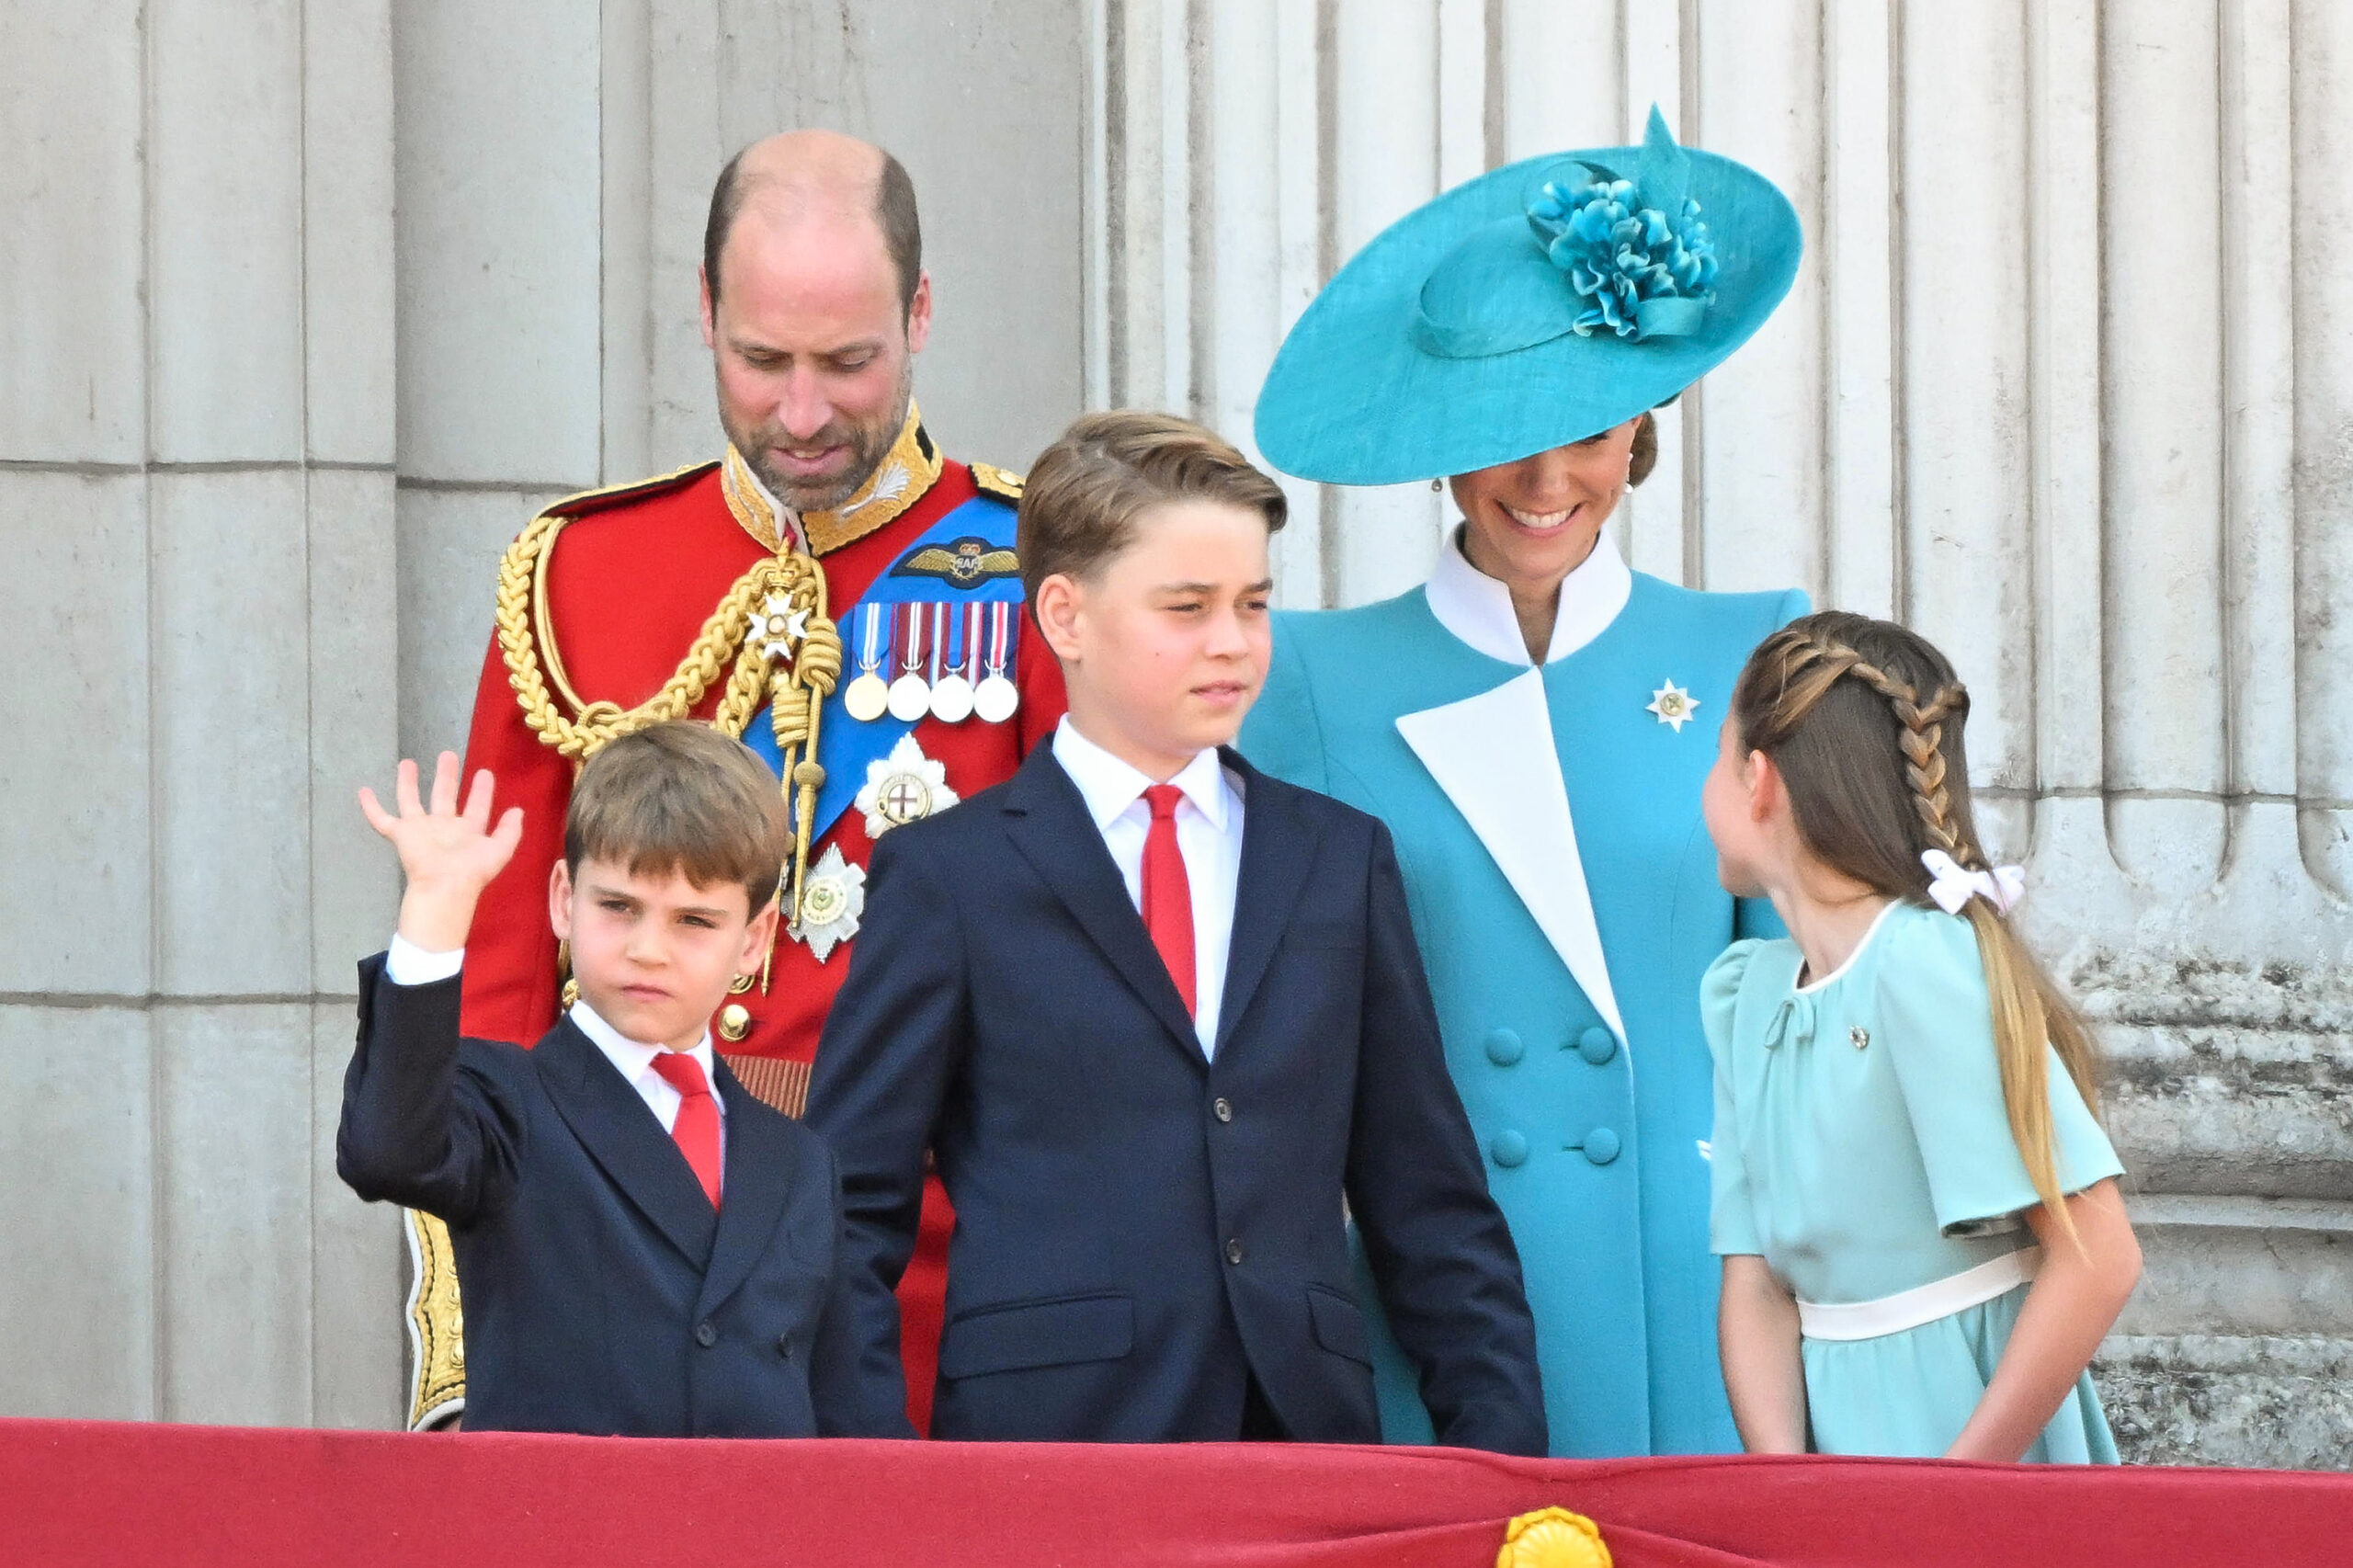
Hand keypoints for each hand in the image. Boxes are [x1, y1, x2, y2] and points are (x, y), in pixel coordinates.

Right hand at [359, 753, 523, 951]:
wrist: (444, 885)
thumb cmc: (472, 871)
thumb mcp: (500, 850)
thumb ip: (510, 831)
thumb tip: (518, 810)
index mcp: (468, 831)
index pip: (476, 806)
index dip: (482, 791)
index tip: (485, 772)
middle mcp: (443, 827)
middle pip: (444, 795)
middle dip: (446, 776)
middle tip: (447, 755)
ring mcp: (420, 830)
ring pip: (411, 799)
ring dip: (408, 782)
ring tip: (407, 761)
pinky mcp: (401, 834)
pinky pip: (381, 818)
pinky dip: (371, 806)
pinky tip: (363, 791)